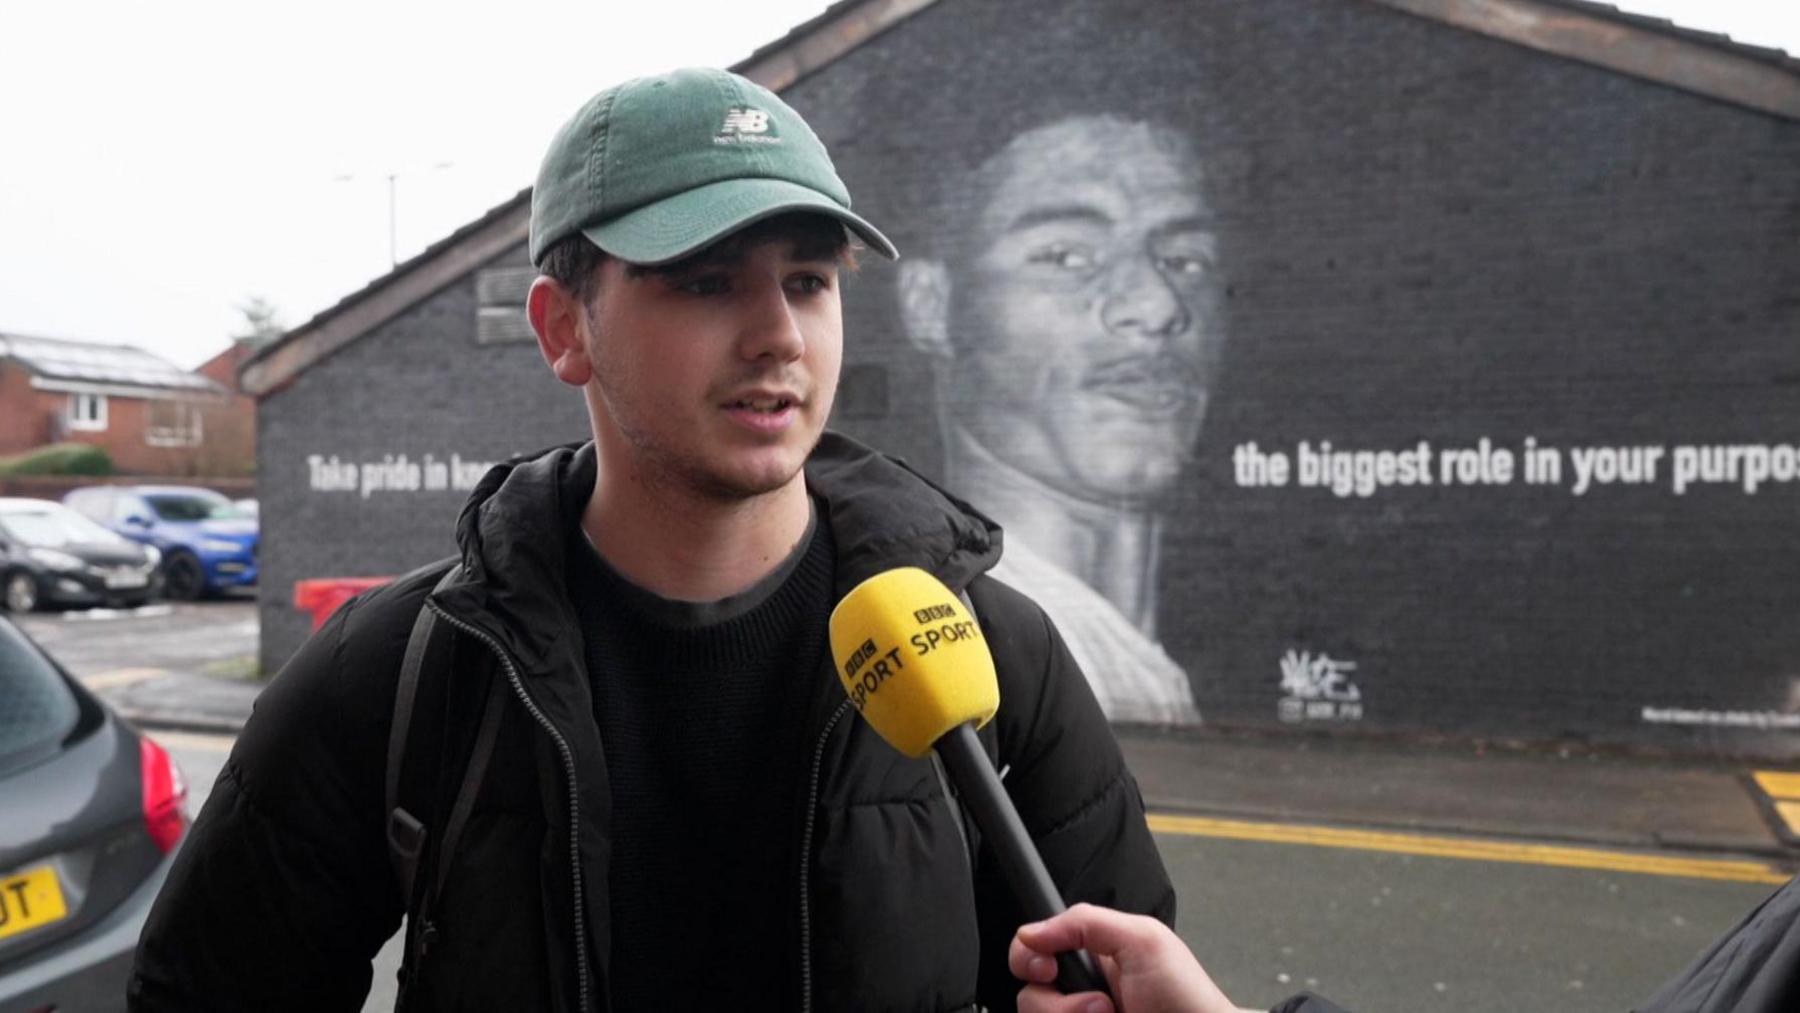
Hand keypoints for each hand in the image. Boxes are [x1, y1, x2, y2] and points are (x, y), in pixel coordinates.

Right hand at [1009, 903, 1243, 1012]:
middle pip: (1029, 994)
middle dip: (1058, 1004)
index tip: (1046, 969)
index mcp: (1089, 955)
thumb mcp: (1142, 940)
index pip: (1032, 950)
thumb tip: (1030, 932)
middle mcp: (1078, 992)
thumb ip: (1085, 922)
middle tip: (1100, 1004)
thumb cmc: (1187, 999)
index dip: (1029, 958)